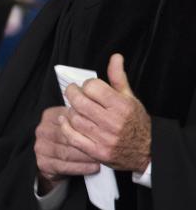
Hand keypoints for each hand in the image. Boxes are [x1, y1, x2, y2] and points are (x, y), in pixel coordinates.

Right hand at [35, 106, 99, 191]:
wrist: (59, 160)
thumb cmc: (73, 139)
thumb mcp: (77, 124)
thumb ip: (85, 118)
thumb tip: (104, 116)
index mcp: (50, 116)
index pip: (71, 120)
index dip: (88, 127)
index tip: (105, 131)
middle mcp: (42, 130)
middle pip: (68, 137)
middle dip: (89, 144)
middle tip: (107, 148)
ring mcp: (40, 147)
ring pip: (66, 153)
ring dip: (86, 157)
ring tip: (103, 158)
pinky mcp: (42, 163)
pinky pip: (63, 167)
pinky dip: (80, 168)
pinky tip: (94, 168)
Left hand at [58, 54, 150, 172]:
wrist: (145, 150)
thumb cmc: (135, 122)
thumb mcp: (130, 97)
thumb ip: (118, 78)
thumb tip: (115, 57)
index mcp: (122, 106)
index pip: (93, 88)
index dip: (86, 85)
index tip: (86, 87)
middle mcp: (113, 122)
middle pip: (80, 102)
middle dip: (72, 93)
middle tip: (72, 91)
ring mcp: (104, 138)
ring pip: (74, 118)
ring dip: (70, 110)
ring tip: (75, 108)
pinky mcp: (96, 151)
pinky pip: (72, 136)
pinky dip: (65, 126)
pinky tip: (66, 120)